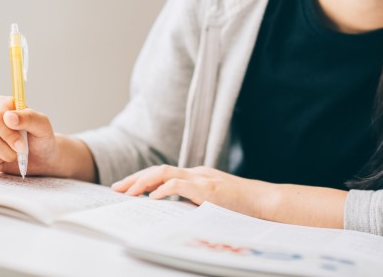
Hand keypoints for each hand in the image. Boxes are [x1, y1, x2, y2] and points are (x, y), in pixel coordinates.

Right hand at [0, 95, 58, 175]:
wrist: (39, 157)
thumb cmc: (40, 138)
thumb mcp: (42, 126)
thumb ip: (29, 118)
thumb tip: (8, 117)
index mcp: (2, 103)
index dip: (8, 135)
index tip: (21, 144)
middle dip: (8, 149)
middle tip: (21, 150)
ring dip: (2, 157)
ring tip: (12, 154)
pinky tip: (3, 159)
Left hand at [111, 165, 273, 218]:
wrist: (266, 203)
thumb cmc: (242, 207)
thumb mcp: (213, 204)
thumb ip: (194, 204)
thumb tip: (172, 213)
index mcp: (197, 177)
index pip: (163, 174)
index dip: (142, 179)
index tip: (125, 189)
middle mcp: (197, 174)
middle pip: (158, 170)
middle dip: (135, 179)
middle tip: (117, 189)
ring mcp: (203, 179)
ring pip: (165, 172)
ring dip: (144, 182)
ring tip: (128, 192)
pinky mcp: (209, 189)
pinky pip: (180, 185)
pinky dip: (164, 190)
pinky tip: (153, 198)